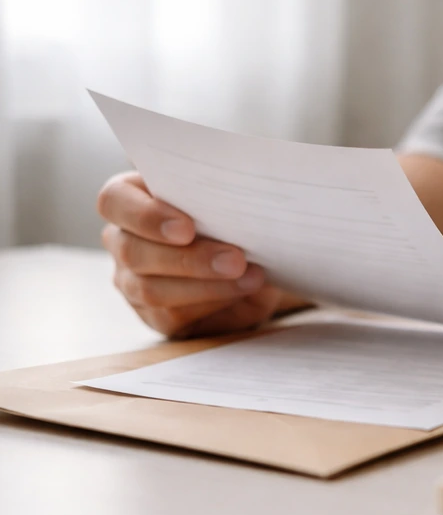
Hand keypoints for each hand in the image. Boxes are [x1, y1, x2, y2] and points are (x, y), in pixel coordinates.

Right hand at [98, 171, 292, 336]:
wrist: (257, 261)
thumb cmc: (235, 220)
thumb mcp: (228, 203)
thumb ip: (218, 199)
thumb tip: (238, 205)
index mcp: (131, 199)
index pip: (114, 201)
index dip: (146, 216)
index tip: (187, 228)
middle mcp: (123, 241)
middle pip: (133, 252)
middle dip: (189, 258)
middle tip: (235, 259)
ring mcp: (132, 282)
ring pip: (151, 290)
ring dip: (206, 285)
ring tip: (250, 277)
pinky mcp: (155, 315)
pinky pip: (172, 315)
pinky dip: (212, 303)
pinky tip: (241, 292)